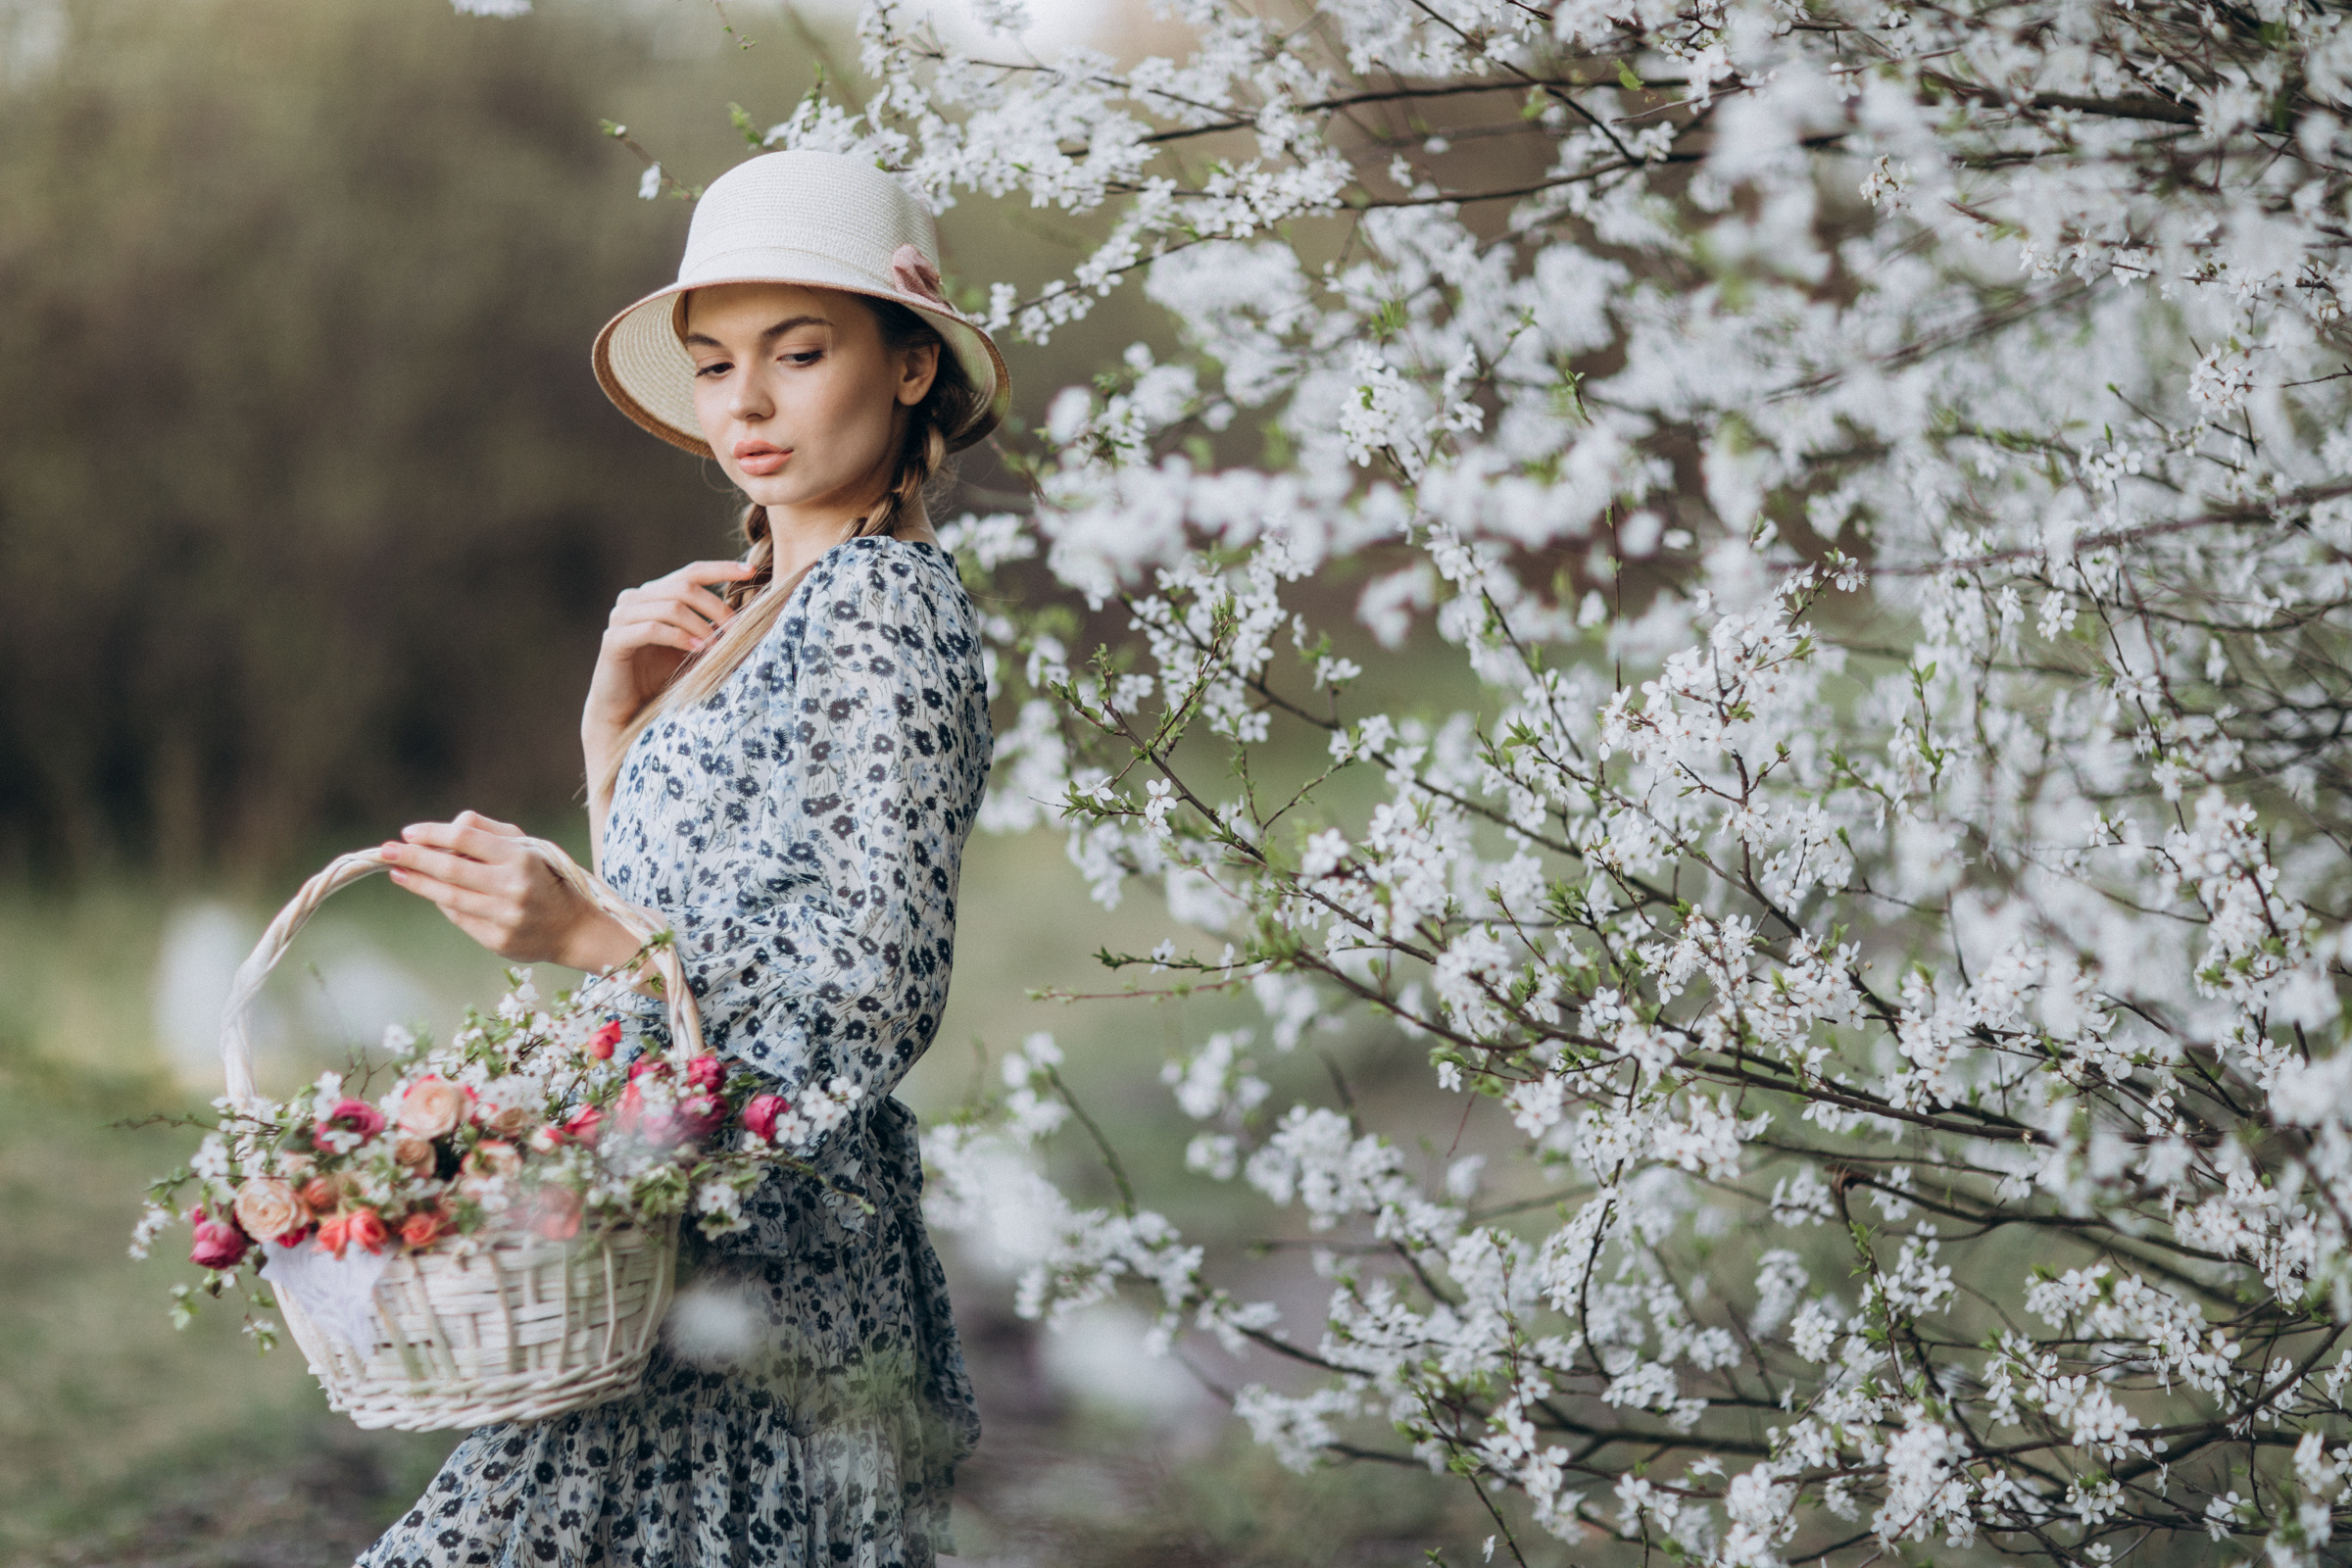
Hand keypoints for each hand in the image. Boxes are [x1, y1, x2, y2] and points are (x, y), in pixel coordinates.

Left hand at [382, 811, 640, 971]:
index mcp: (521, 858)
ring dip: (417, 883)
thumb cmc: (546, 879)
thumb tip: (446, 829)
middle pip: (450, 868)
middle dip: (413, 857)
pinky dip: (442, 902)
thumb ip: (488, 832)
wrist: (575, 929)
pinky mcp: (497, 941)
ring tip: (397, 871)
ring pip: (448, 897)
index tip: (408, 832)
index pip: (465, 839)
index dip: (432, 834)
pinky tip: (429, 891)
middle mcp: (512, 888)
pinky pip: (460, 917)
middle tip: (385, 850)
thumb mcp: (528, 846)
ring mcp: (504, 917)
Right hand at [583, 559, 756, 771]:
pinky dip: (679, 637)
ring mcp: (622, 616)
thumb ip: (714, 629)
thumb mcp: (696, 648)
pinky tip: (696, 650)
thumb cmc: (664, 677)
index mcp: (656, 594)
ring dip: (700, 626)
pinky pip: (651, 629)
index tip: (750, 571)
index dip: (721, 569)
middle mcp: (636, 598)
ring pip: (670, 606)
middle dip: (716, 607)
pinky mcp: (614, 639)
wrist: (628, 710)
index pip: (691, 572)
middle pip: (684, 587)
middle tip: (735, 630)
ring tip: (716, 646)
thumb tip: (756, 616)